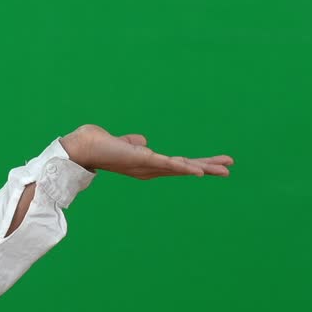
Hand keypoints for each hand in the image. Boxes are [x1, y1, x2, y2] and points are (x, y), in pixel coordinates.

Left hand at [61, 124, 233, 179]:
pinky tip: (197, 170)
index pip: (177, 164)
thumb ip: (133, 143)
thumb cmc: (98, 144)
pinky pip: (167, 164)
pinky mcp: (142, 159)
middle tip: (229, 168)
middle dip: (207, 167)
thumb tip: (143, 141)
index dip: (195, 164)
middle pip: (184, 168)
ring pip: (181, 168)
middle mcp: (149, 168)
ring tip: (223, 169)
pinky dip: (182, 167)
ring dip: (202, 167)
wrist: (82, 147)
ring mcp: (146, 165)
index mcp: (146, 164)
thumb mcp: (122, 142)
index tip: (215, 163)